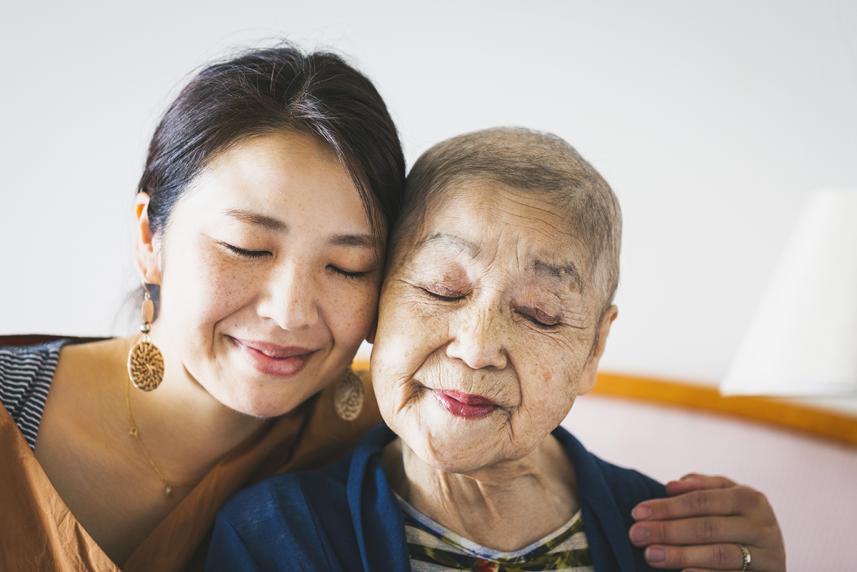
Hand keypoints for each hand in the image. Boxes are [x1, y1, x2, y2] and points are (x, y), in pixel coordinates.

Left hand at [628, 473, 785, 570]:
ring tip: (650, 555)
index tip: (637, 513)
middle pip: (708, 527)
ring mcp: (768, 555)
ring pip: (720, 554)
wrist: (770, 558)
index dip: (668, 507)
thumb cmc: (738, 522)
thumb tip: (671, 486)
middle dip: (667, 530)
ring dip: (681, 555)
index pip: (702, 500)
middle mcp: (763, 525)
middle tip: (636, 535)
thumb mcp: (725, 500)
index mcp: (749, 498)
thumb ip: (700, 489)